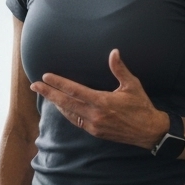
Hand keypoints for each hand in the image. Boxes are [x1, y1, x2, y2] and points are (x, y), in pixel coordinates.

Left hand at [30, 49, 167, 149]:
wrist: (150, 132)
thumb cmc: (142, 106)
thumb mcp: (132, 86)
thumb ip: (120, 69)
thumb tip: (114, 52)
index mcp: (102, 102)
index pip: (74, 90)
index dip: (58, 83)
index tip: (45, 76)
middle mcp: (95, 114)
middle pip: (65, 102)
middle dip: (48, 93)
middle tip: (34, 85)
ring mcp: (93, 125)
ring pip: (68, 112)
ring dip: (55, 102)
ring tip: (44, 93)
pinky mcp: (95, 132)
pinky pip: (75, 121)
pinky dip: (66, 112)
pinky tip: (60, 106)